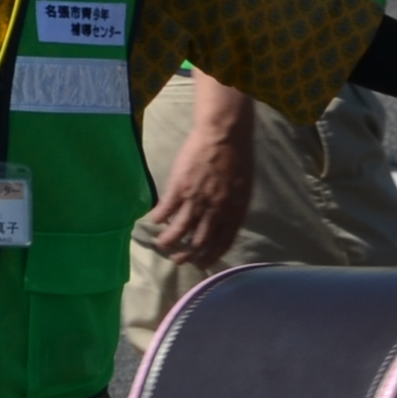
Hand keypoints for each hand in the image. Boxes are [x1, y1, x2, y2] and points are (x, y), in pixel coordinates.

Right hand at [143, 81, 256, 266]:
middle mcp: (215, 211)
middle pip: (199, 242)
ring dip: (168, 242)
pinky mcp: (178, 188)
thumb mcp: (243, 188)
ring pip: (179, 232)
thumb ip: (233, 206)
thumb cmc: (238, 157)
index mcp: (233, 211)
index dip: (211, 256)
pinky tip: (153, 221)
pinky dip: (157, 220)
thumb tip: (223, 221)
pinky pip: (165, 211)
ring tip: (161, 245)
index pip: (222, 243)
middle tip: (178, 259)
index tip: (202, 263)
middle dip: (187, 256)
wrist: (225, 133)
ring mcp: (195, 200)